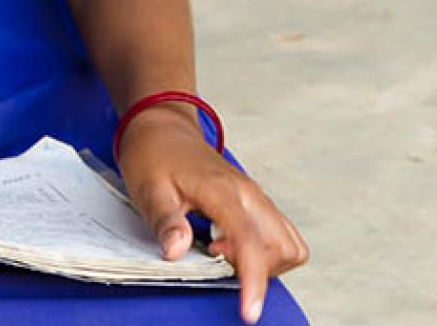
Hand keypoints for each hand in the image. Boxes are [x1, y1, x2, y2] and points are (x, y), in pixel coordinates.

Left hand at [118, 107, 309, 323]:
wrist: (163, 128)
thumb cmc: (154, 156)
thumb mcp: (148, 189)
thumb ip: (166, 221)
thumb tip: (177, 252)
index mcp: (224, 191)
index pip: (251, 241)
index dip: (253, 279)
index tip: (250, 311)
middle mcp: (249, 194)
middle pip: (282, 246)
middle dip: (257, 269)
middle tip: (214, 256)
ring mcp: (255, 197)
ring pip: (288, 242)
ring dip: (263, 261)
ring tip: (220, 251)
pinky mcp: (255, 202)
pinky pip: (280, 234)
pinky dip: (263, 251)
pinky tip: (228, 245)